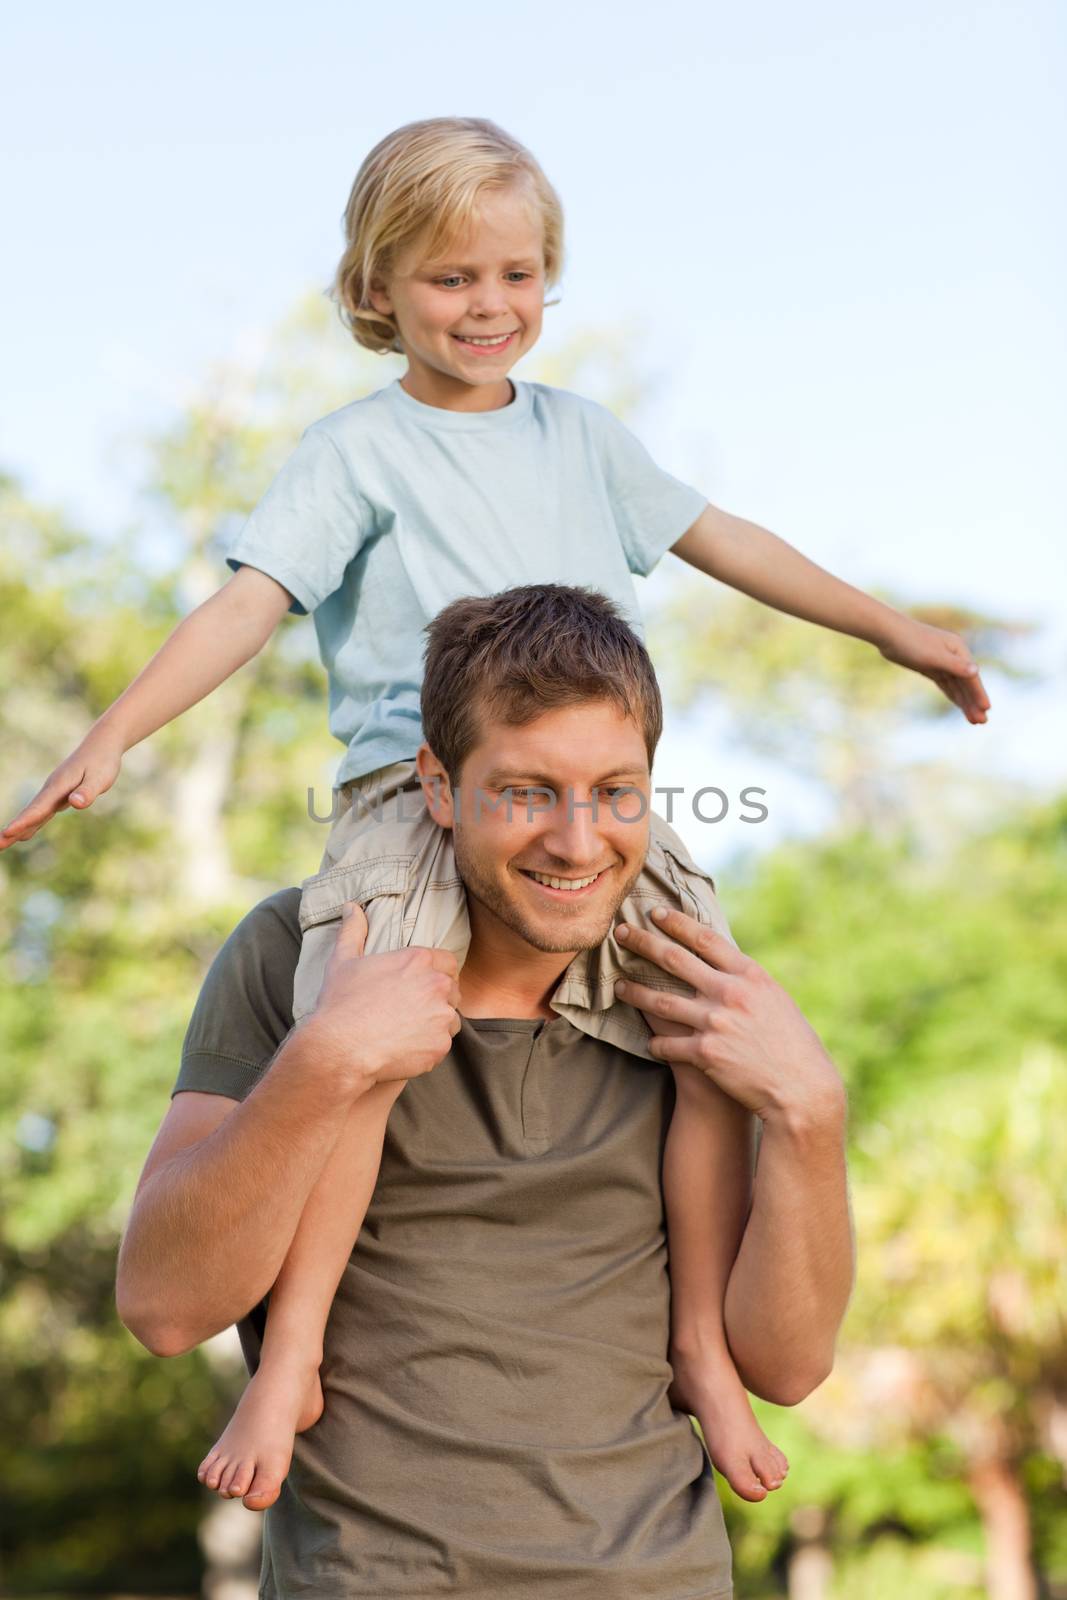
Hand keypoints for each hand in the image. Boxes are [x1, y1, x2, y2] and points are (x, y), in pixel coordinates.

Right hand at [0, 727, 125, 849]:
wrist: (101, 745)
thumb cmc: (103, 762)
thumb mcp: (100, 778)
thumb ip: (87, 791)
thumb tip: (74, 804)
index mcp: (59, 786)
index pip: (39, 808)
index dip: (24, 822)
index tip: (7, 833)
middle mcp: (51, 789)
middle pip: (30, 813)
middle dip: (13, 829)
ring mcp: (53, 792)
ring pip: (33, 813)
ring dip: (18, 828)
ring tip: (2, 844)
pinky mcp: (58, 795)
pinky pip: (41, 813)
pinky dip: (31, 824)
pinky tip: (24, 835)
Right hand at [306, 903, 461, 1090]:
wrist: (339, 1049)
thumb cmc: (340, 1004)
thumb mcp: (343, 961)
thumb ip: (353, 930)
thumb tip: (351, 907)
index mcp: (418, 960)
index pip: (448, 961)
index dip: (437, 973)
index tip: (422, 984)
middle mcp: (436, 985)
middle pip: (452, 989)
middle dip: (438, 998)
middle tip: (413, 1010)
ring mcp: (441, 1016)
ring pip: (450, 1018)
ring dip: (437, 1023)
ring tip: (409, 1030)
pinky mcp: (440, 1044)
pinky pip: (443, 1044)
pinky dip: (430, 1047)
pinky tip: (407, 1048)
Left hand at [613, 907, 843, 1127]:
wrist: (801, 1088)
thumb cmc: (793, 1045)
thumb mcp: (776, 1000)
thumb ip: (747, 982)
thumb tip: (725, 966)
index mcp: (750, 975)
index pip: (705, 940)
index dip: (677, 924)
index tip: (656, 914)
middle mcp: (730, 993)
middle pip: (675, 960)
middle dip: (643, 943)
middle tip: (620, 933)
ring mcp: (715, 1022)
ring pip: (661, 1002)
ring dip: (635, 992)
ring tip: (618, 986)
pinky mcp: (705, 1052)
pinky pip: (667, 1045)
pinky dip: (656, 1044)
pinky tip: (649, 1043)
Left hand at [877, 616, 989, 723]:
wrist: (888, 633)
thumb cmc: (911, 642)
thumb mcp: (934, 656)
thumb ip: (955, 666)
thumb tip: (976, 671)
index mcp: (958, 649)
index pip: (971, 677)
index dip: (979, 694)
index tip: (987, 709)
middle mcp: (954, 655)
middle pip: (966, 683)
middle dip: (973, 702)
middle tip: (982, 722)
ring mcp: (942, 660)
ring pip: (956, 685)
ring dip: (965, 701)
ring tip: (974, 721)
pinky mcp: (930, 665)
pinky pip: (946, 683)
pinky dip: (953, 694)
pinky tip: (959, 705)